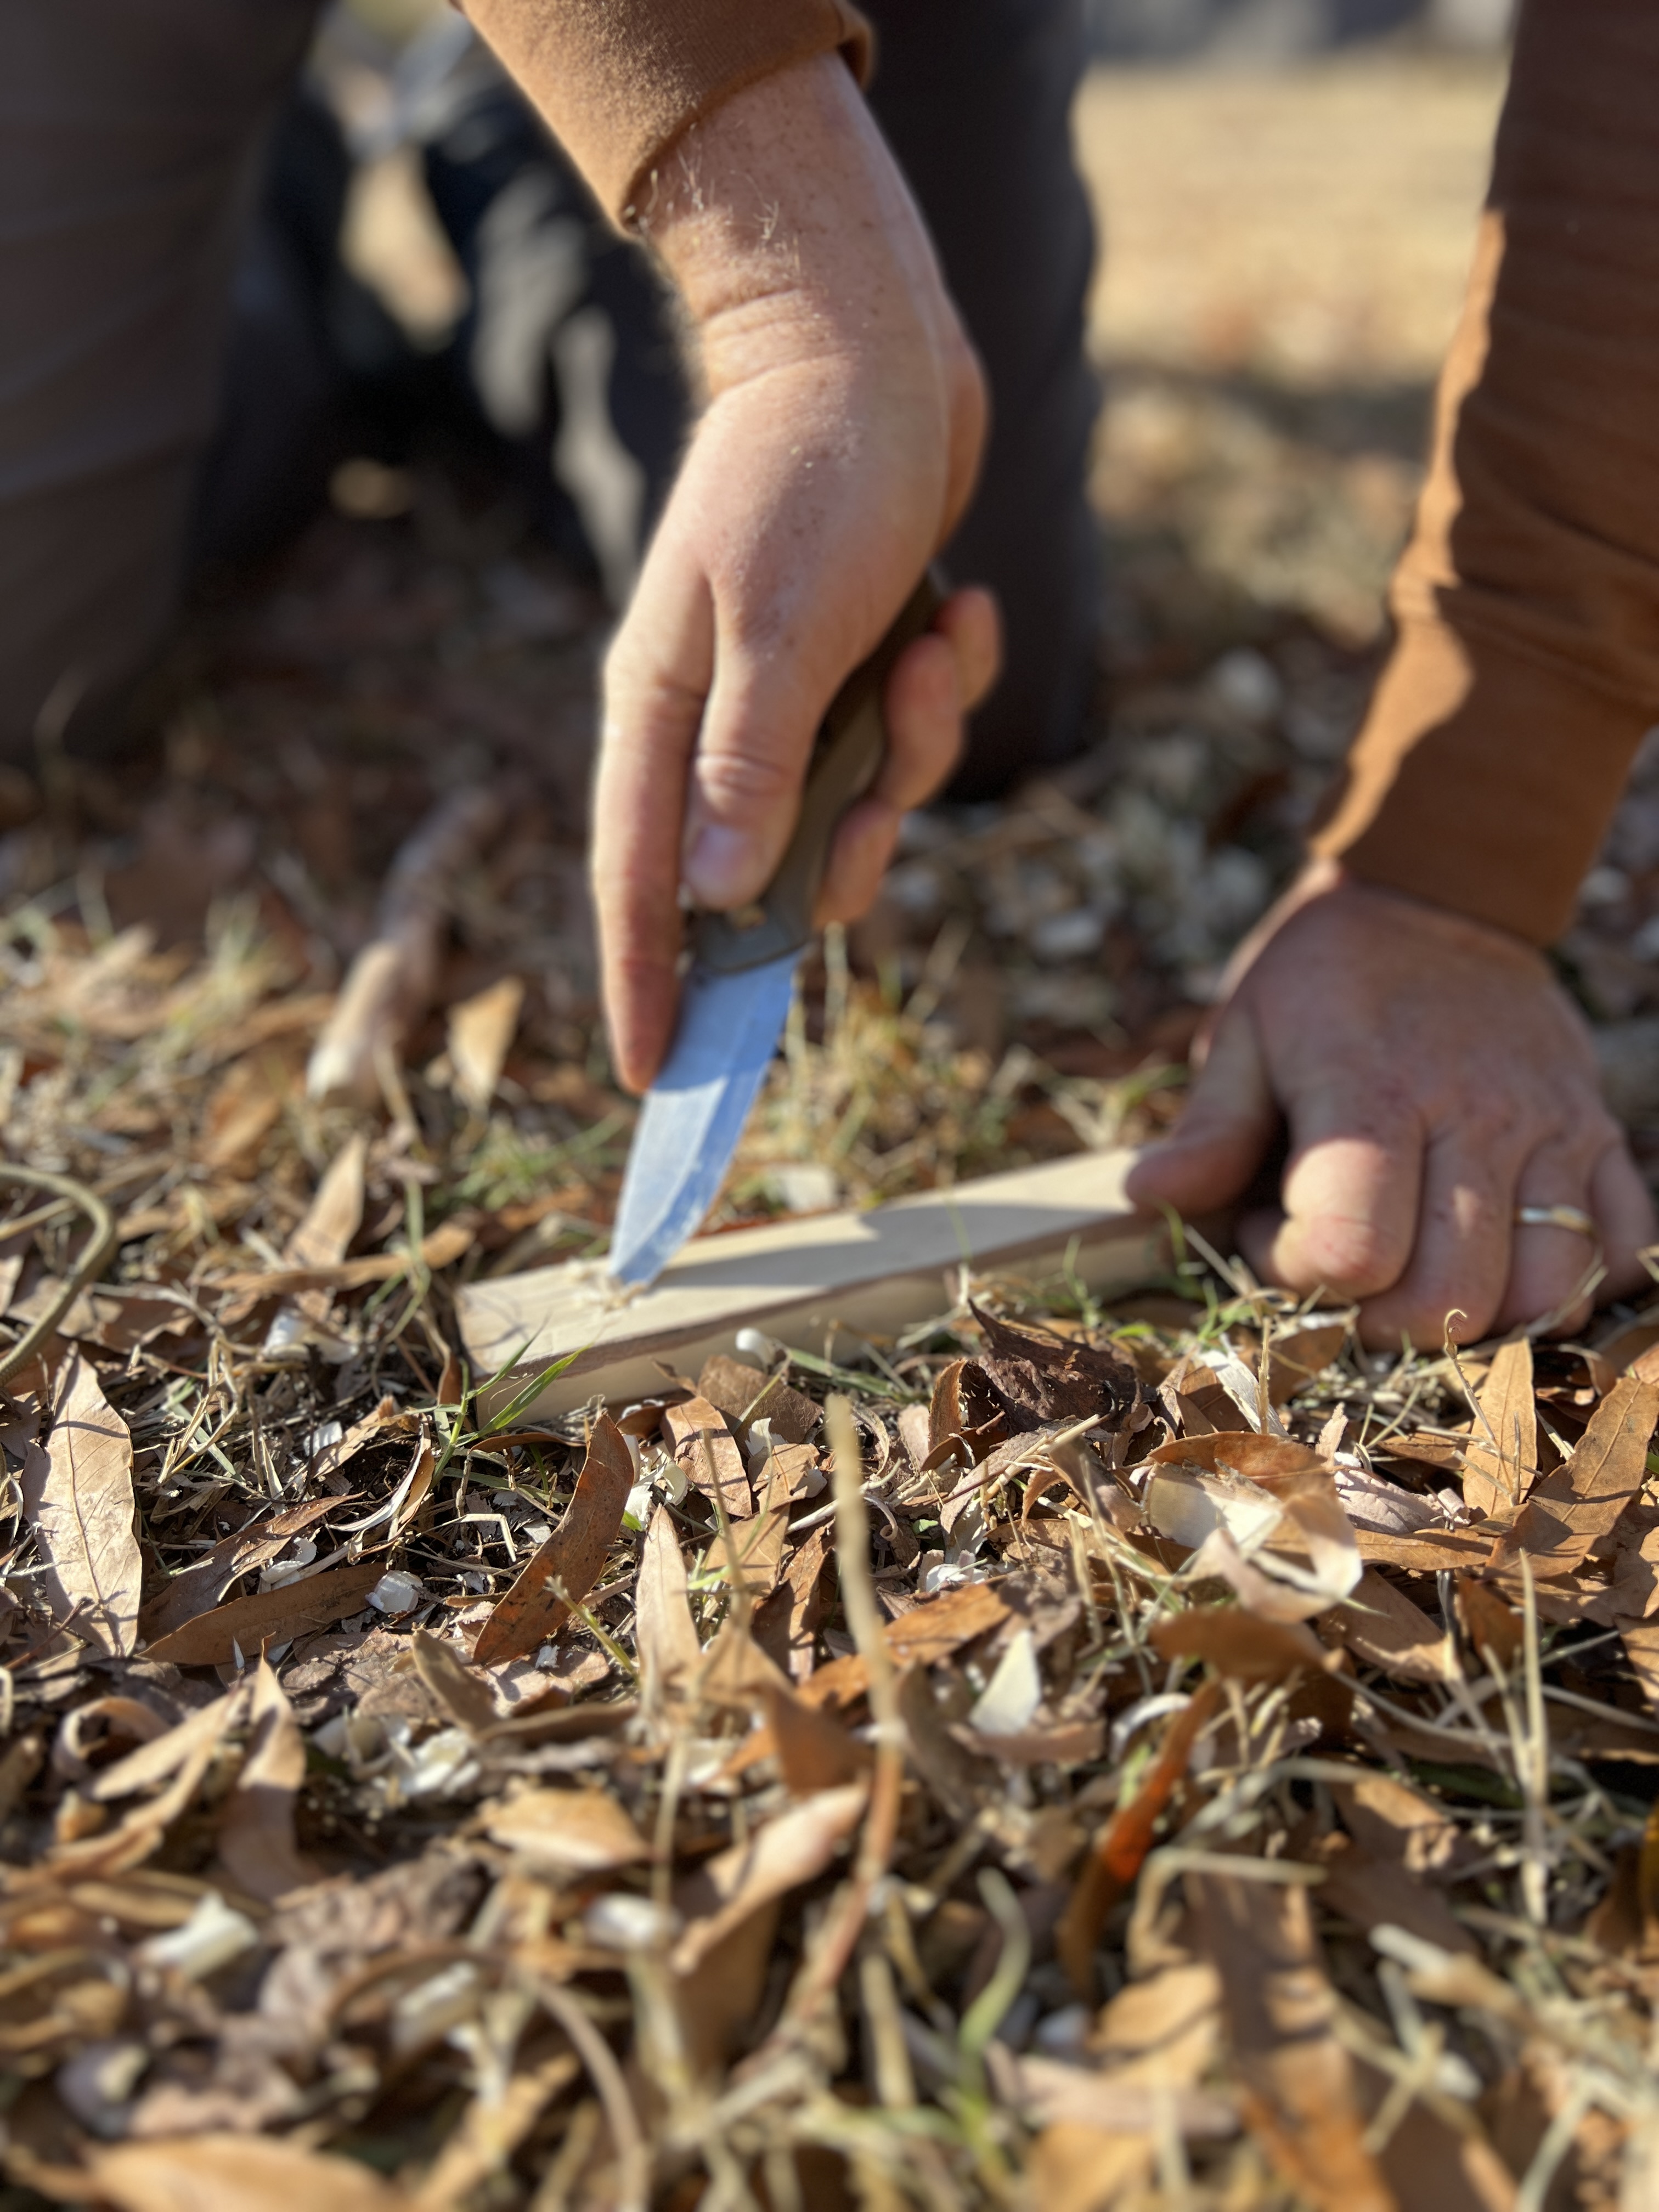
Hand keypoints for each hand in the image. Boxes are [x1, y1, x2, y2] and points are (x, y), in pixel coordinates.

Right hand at [590, 54, 998, 1093]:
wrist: (870, 344)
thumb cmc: (809, 473)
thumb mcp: (775, 631)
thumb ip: (746, 770)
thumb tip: (710, 900)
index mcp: (660, 715)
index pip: (638, 884)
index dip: (646, 986)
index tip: (656, 1080)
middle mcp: (716, 722)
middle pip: (764, 865)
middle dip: (845, 853)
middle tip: (880, 819)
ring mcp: (792, 697)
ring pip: (862, 804)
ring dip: (916, 748)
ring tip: (927, 644)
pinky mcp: (862, 667)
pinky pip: (913, 735)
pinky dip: (947, 686)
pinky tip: (957, 611)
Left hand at [1127, 862, 1655, 1346]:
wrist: (1439, 896)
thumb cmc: (1325, 977)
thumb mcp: (1245, 1031)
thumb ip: (1208, 1129)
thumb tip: (1146, 1198)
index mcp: (1372, 1091)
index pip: (1354, 1250)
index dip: (1298, 1273)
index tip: (1271, 1229)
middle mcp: (1476, 1118)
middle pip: (1447, 1298)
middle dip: (1376, 1321)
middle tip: (1339, 1266)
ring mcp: (1551, 1131)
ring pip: (1545, 1292)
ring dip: (1475, 1319)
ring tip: (1418, 1269)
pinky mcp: (1599, 1138)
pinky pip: (1623, 1251)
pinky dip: (1572, 1288)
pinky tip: (1504, 1263)